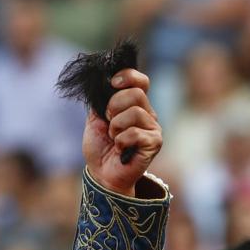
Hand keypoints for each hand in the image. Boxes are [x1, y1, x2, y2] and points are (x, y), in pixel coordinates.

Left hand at [83, 68, 161, 195]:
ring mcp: (153, 128)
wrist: (102, 173)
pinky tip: (120, 149)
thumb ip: (101, 102)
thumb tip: (103, 85)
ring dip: (115, 127)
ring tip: (114, 138)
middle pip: (135, 94)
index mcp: (134, 105)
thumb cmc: (100, 147)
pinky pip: (134, 132)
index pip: (140, 81)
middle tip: (108, 122)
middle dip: (114, 106)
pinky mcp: (155, 142)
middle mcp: (147, 113)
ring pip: (134, 112)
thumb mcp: (95, 120)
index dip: (128, 76)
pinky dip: (121, 141)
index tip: (113, 83)